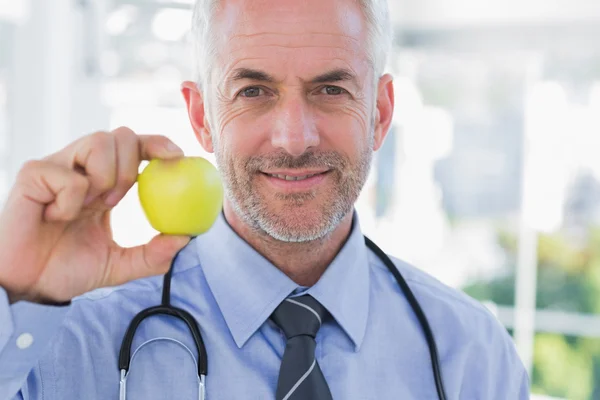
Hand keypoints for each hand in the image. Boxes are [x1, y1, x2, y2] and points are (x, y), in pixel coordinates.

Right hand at [0, 127, 189, 303]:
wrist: (27, 286)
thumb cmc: (66, 269)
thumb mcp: (118, 265)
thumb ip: (152, 255)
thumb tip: (186, 238)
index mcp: (106, 183)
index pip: (137, 149)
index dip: (158, 144)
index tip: (178, 156)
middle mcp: (83, 168)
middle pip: (121, 135)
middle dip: (130, 166)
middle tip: (117, 200)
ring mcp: (58, 166)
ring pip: (98, 142)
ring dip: (104, 178)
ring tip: (87, 208)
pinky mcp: (34, 173)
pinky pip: (69, 175)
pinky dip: (71, 200)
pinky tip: (56, 217)